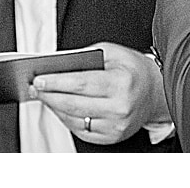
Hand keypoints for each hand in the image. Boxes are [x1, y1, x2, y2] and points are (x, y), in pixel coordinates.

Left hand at [29, 42, 168, 144]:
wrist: (154, 92)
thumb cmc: (132, 70)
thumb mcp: (111, 52)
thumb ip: (84, 57)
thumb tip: (57, 65)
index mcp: (120, 83)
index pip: (80, 84)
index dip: (56, 82)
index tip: (39, 79)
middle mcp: (119, 108)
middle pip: (74, 104)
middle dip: (49, 95)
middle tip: (35, 87)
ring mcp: (116, 125)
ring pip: (74, 119)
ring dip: (54, 107)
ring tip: (43, 95)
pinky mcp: (112, 137)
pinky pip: (81, 130)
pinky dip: (66, 118)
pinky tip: (58, 107)